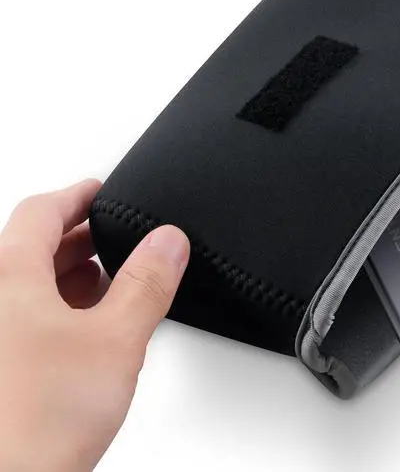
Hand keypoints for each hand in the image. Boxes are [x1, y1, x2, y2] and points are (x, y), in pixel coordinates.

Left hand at [0, 180, 189, 471]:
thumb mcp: (114, 339)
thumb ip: (146, 284)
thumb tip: (168, 243)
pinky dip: (59, 312)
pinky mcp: (1, 365)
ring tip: (111, 287)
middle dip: (82, 241)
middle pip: (33, 248)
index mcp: (8, 276)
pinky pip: (25, 319)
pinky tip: (88, 332)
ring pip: (28, 286)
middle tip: (117, 240)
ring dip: (72, 278)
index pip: (41, 211)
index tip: (101, 191)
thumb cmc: (30, 425)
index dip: (78, 196)